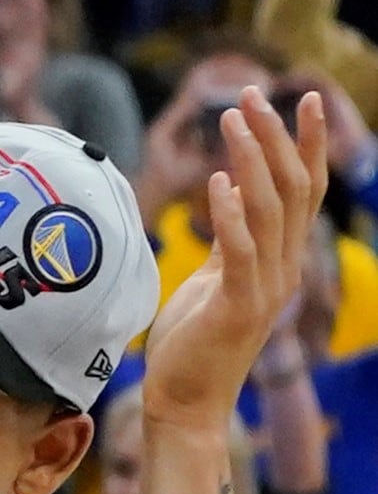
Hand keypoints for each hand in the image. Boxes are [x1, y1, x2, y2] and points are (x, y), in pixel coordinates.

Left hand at [147, 88, 329, 428]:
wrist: (187, 400)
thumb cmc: (195, 337)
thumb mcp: (217, 276)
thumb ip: (232, 238)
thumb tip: (233, 190)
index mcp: (280, 258)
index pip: (303, 191)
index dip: (306, 144)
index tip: (301, 99)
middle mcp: (282, 267)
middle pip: (293, 190)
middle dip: (277, 138)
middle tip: (252, 93)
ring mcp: (264, 287)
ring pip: (269, 211)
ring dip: (252, 161)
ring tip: (233, 120)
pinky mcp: (237, 307)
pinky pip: (240, 253)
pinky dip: (231, 216)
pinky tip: (219, 183)